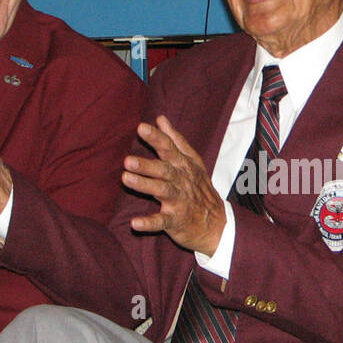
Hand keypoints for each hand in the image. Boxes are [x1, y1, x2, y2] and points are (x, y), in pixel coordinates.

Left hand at [124, 115, 225, 256]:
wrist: (217, 224)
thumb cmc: (200, 189)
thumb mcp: (192, 162)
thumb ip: (175, 140)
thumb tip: (160, 118)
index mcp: (183, 165)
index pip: (169, 148)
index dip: (156, 138)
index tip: (141, 127)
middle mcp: (181, 181)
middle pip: (164, 170)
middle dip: (147, 165)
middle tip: (127, 160)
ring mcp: (179, 201)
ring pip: (162, 191)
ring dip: (144, 185)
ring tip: (126, 178)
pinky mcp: (176, 221)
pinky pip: (162, 222)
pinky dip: (149, 223)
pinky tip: (134, 223)